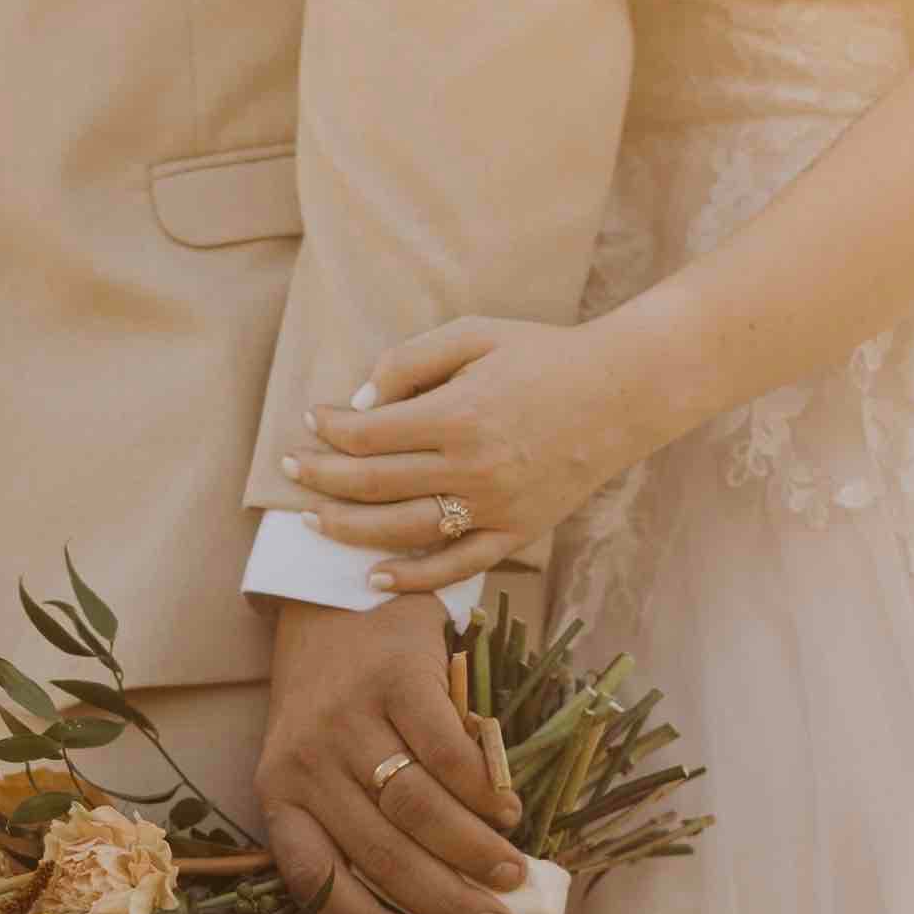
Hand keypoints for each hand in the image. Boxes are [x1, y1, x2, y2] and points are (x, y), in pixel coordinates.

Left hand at [255, 596, 528, 913]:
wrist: (332, 598)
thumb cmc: (332, 699)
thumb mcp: (317, 761)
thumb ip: (356, 821)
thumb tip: (436, 902)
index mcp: (279, 792)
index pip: (316, 877)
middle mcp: (306, 759)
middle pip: (382, 851)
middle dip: (444, 899)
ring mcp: (350, 717)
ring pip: (418, 808)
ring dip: (472, 852)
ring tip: (511, 874)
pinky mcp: (396, 678)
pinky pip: (447, 753)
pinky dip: (483, 792)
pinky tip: (506, 811)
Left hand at [280, 315, 671, 594]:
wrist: (623, 392)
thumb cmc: (543, 355)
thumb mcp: (474, 335)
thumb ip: (410, 362)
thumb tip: (360, 403)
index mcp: (457, 415)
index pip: (367, 435)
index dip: (328, 429)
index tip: (311, 419)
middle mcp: (471, 468)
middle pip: (372, 485)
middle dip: (320, 477)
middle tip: (290, 470)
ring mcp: (494, 508)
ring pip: (401, 532)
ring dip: (348, 528)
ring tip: (313, 519)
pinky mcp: (516, 532)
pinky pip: (455, 567)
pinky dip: (412, 578)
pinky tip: (373, 577)